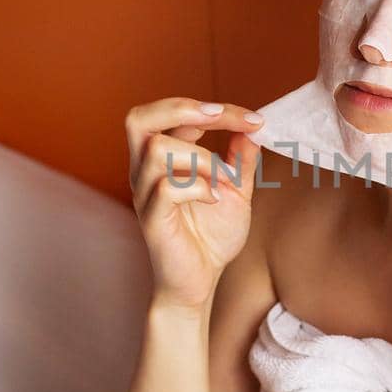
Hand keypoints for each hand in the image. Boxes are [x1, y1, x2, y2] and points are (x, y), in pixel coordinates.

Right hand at [125, 96, 265, 310]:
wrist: (201, 283)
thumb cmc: (211, 236)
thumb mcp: (235, 190)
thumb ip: (240, 159)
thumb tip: (251, 127)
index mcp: (160, 159)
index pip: (171, 113)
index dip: (211, 108)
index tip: (253, 120)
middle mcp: (144, 172)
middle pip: (139, 119)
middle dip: (182, 110)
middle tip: (219, 117)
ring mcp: (144, 195)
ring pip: (157, 150)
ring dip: (201, 157)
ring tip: (224, 180)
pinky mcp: (152, 220)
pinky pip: (166, 189)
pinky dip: (199, 187)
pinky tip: (216, 201)